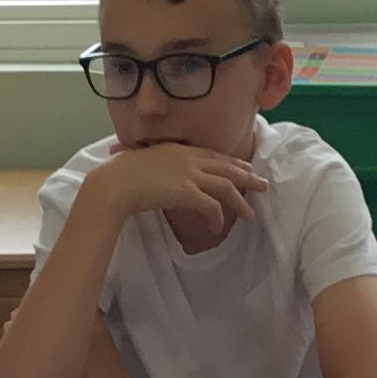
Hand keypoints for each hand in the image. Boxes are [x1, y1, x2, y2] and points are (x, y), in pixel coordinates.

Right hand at [85, 143, 264, 233]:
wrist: (114, 183)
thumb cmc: (121, 174)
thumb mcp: (145, 162)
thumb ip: (159, 166)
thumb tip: (161, 177)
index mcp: (179, 150)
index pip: (212, 155)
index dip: (230, 162)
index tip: (244, 168)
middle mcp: (188, 158)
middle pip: (226, 167)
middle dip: (247, 177)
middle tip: (262, 185)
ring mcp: (189, 174)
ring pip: (225, 186)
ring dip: (240, 201)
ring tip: (250, 214)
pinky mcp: (187, 192)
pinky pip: (211, 206)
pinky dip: (217, 217)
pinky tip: (218, 228)